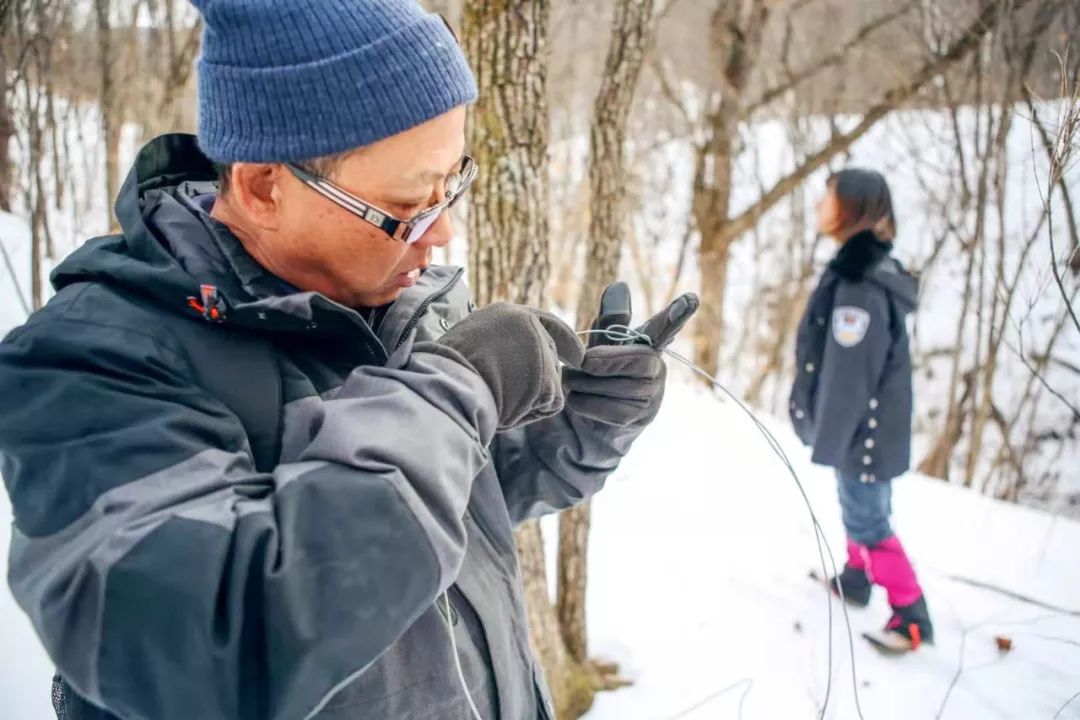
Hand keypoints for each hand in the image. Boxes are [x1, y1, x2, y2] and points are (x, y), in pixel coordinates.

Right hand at [415, 302, 584, 429]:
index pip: (545, 322)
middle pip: (550, 356)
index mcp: (506, 313)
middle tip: (511, 394)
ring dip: (529, 397)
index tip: (577, 356)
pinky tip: (507, 408)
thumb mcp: (470, 342)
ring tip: (496, 396)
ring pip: (549, 383)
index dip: (564, 340)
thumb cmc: (444, 371)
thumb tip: (515, 361)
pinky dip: (531, 413)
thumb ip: (499, 343)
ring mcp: (541, 350)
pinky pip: (549, 404)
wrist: (445, 386)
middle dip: (539, 379)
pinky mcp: (548, 379)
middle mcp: (529, 324)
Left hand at [564, 283, 697, 426]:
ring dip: (583, 382)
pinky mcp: (639, 417)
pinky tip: (577, 398)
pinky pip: (607, 407)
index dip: (676, 315)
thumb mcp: (600, 345)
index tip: (691, 298)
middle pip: (636, 360)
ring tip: (572, 380)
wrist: (591, 419)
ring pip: (616, 386)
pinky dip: (583, 402)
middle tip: (579, 362)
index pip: (664, 328)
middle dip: (602, 361)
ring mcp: (652, 395)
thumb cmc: (598, 374)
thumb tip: (618, 286)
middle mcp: (657, 368)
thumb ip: (609, 320)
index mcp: (647, 344)